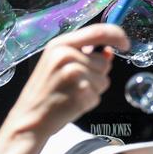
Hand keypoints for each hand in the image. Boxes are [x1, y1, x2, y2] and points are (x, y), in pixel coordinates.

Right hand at [8, 24, 127, 137]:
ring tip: (69, 96)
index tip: (124, 44)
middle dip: (95, 75)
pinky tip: (70, 105)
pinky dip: (87, 103)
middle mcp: (66, 56)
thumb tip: (109, 51)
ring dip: (92, 91)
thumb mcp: (57, 67)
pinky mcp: (80, 91)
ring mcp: (73, 73)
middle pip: (103, 62)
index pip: (99, 32)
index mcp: (59, 45)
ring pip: (103, 80)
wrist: (27, 121)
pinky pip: (98, 96)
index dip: (117, 36)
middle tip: (71, 87)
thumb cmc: (42, 96)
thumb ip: (83, 55)